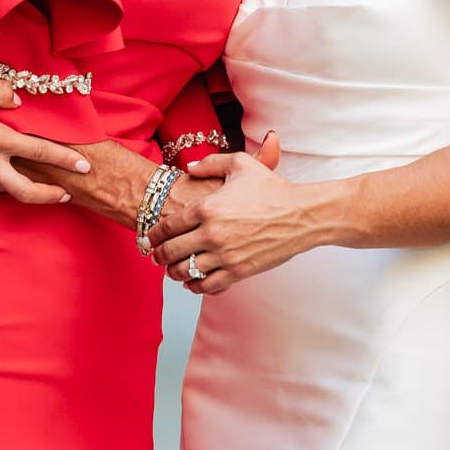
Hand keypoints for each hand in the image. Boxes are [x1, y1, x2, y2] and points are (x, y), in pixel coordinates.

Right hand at [0, 78, 89, 203]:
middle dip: (51, 195)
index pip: (39, 152)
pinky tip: (0, 171)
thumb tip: (18, 100)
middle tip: (67, 193)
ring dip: (24, 187)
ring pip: (6, 189)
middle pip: (26, 191)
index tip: (83, 166)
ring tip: (40, 183)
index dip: (65, 160)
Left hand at [151, 152, 312, 294]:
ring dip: (173, 272)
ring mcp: (224, 254)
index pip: (168, 225)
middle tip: (154, 257)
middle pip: (171, 251)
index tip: (149, 238)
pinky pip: (206, 285)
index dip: (154, 234)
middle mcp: (212, 232)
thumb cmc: (272, 188)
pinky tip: (192, 281)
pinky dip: (194, 285)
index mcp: (208, 206)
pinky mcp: (238, 270)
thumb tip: (187, 169)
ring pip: (185, 271)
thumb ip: (210, 163)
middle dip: (158, 256)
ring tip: (171, 270)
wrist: (300, 215)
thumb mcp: (241, 164)